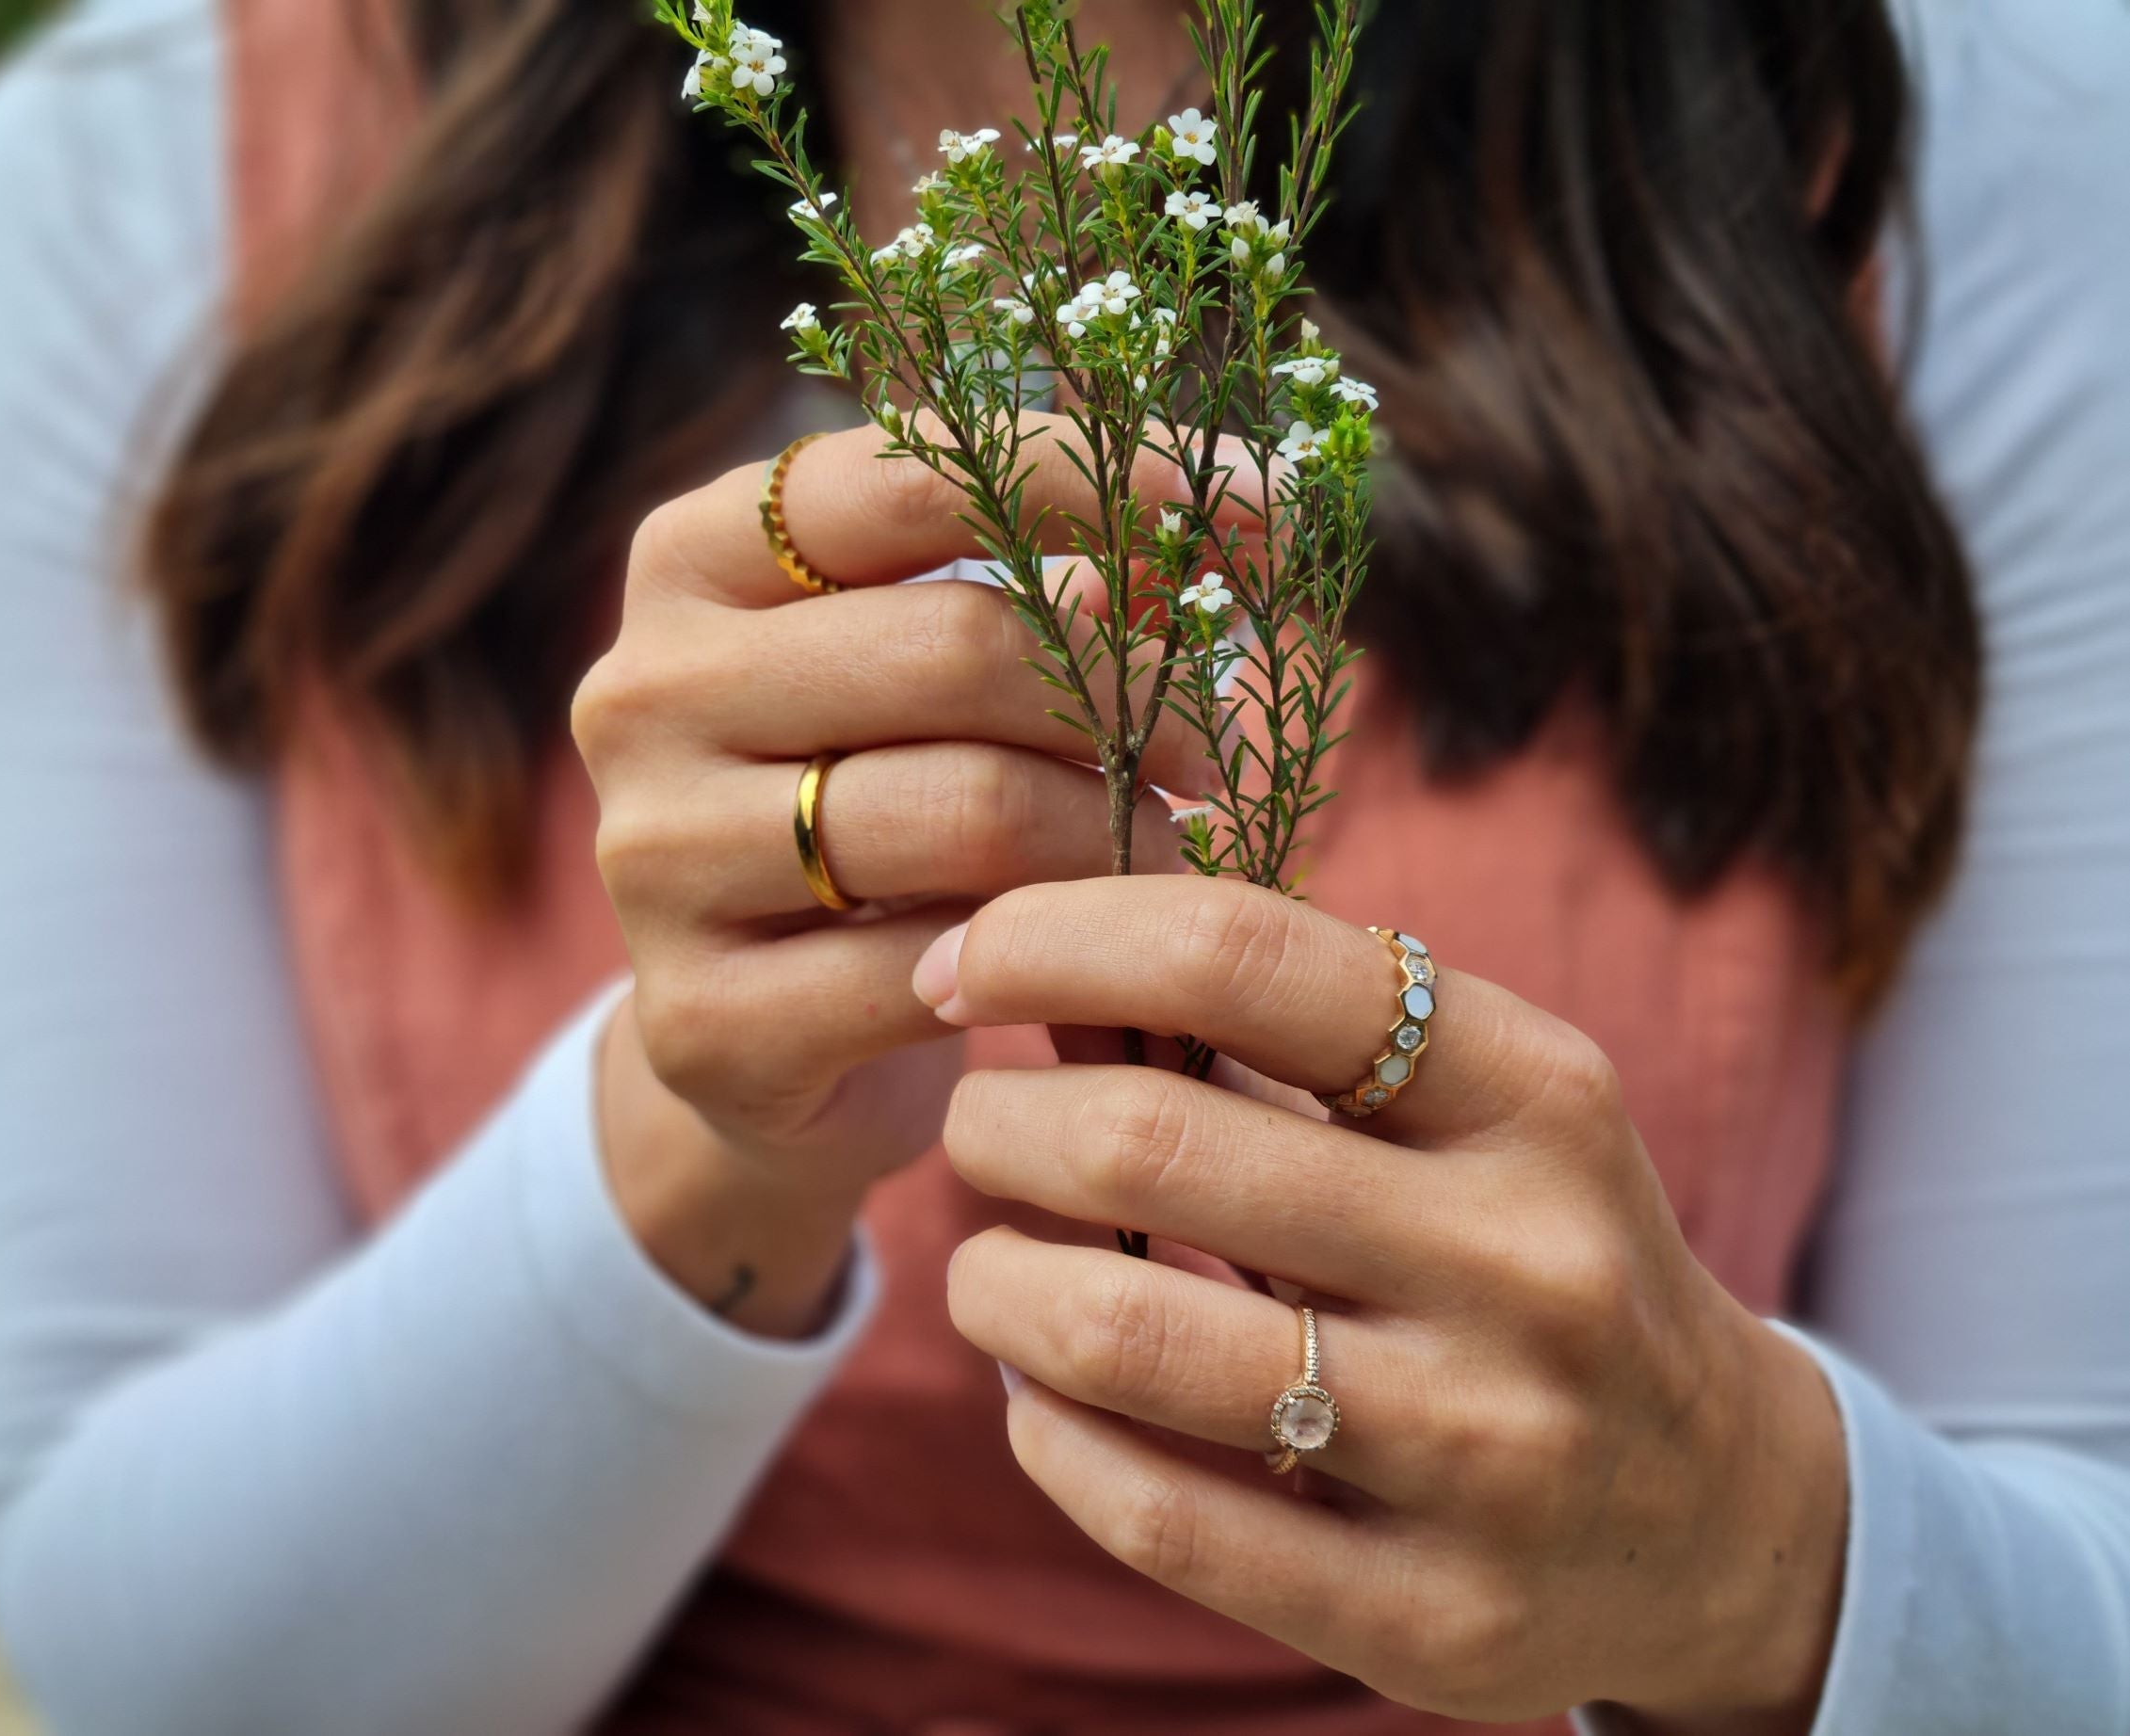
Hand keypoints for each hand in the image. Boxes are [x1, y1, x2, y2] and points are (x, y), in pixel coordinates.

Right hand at [571, 419, 1215, 1328]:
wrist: (755, 1040)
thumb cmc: (879, 811)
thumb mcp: (941, 683)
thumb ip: (1056, 589)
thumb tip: (1234, 510)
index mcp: (694, 560)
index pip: (911, 472)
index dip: (1107, 477)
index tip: (1271, 504)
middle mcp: (642, 691)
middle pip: (959, 646)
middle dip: (1131, 694)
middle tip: (1212, 750)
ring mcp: (655, 857)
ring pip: (967, 811)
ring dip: (1116, 835)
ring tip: (1165, 852)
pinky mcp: (702, 1018)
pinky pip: (937, 969)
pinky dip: (1048, 962)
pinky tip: (1088, 963)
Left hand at [927, 875, 1848, 1728]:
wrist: (1719, 1512)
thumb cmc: (1531, 1249)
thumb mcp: (1458, 1107)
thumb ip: (1263, 1028)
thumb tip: (1028, 948)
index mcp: (1537, 1091)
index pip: (1246, 958)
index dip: (1060, 936)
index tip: (964, 959)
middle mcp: (1526, 1262)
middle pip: (1148, 1145)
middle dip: (998, 1123)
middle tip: (979, 1128)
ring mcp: (1488, 1452)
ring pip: (1125, 1339)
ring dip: (995, 1283)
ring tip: (991, 1266)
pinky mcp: (1435, 1617)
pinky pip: (1158, 1520)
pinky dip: (1046, 1436)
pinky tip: (1039, 1396)